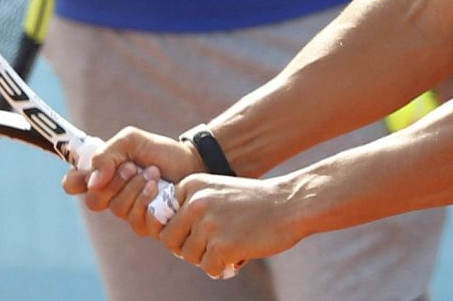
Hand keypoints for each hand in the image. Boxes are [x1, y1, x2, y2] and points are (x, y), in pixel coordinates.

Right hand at [60, 127, 201, 236]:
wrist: (192, 163)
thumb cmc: (160, 151)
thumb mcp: (132, 141)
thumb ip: (108, 154)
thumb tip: (92, 181)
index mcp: (103, 173)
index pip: (73, 184)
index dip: (73, 182)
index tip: (85, 176)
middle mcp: (111, 195)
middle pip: (94, 201)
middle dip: (114, 182)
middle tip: (131, 166)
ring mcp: (127, 212)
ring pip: (117, 210)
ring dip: (136, 188)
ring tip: (153, 172)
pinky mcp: (146, 225)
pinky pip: (136, 221)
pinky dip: (148, 200)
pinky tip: (160, 188)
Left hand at [158, 173, 300, 278]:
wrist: (289, 205)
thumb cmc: (253, 203)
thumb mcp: (217, 192)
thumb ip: (191, 207)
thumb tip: (168, 241)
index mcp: (191, 185)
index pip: (162, 217)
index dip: (178, 230)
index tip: (197, 230)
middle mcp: (195, 202)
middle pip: (169, 239)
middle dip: (187, 248)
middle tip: (210, 246)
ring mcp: (208, 224)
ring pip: (189, 256)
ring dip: (207, 258)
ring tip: (229, 248)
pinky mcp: (222, 245)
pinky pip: (208, 268)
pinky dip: (221, 268)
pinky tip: (237, 256)